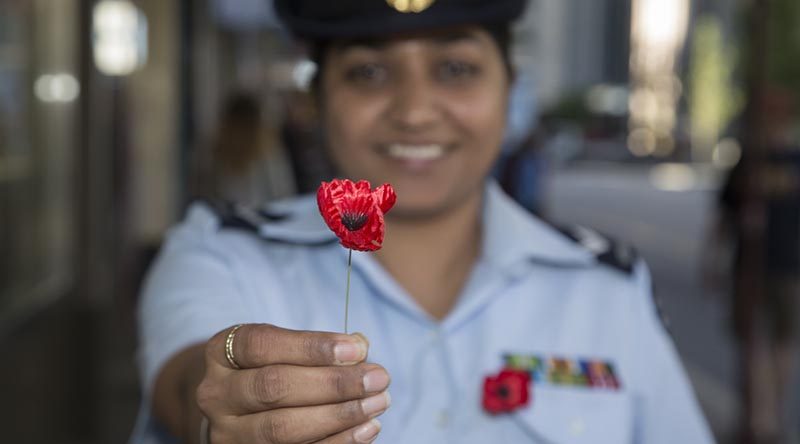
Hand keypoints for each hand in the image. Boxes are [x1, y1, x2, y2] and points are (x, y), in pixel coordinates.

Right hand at [197, 324, 390, 442]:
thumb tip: (360, 348)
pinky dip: (338, 442)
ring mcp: (228, 433)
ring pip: (282, 428)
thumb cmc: (268, 368)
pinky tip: (367, 428)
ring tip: (378, 402)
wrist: (233, 410)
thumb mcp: (281, 347)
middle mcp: (217, 394)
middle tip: (377, 377)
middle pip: (274, 387)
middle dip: (333, 383)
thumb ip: (317, 346)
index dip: (312, 347)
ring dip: (339, 415)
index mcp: (221, 352)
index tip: (357, 348)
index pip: (262, 345)